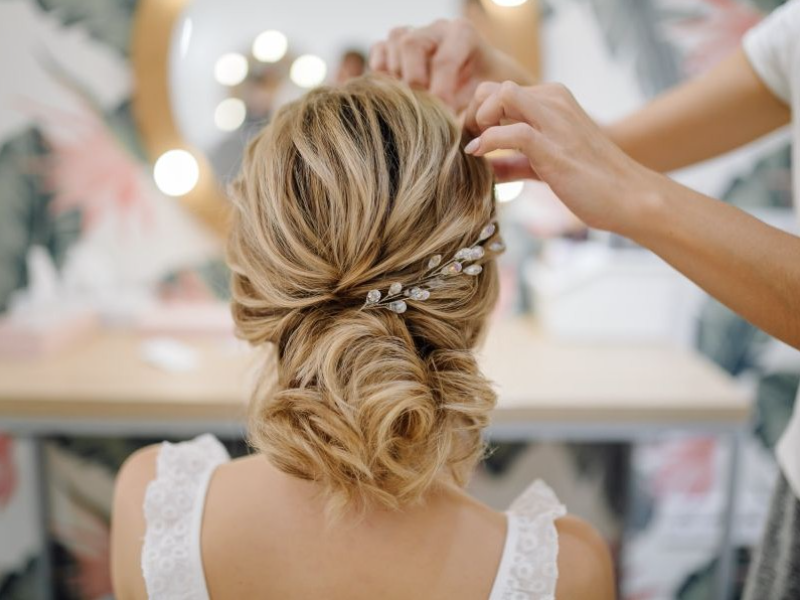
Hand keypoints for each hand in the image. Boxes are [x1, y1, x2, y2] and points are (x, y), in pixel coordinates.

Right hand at [369, 19, 532, 111]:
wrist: (477, 83)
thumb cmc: (483, 92)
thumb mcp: (486, 99)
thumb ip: (472, 110)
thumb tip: (452, 130)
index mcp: (462, 34)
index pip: (444, 60)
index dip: (440, 93)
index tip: (443, 118)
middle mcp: (435, 29)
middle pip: (411, 44)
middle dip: (414, 81)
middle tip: (422, 109)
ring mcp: (413, 34)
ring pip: (393, 45)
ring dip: (396, 78)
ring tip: (411, 103)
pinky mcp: (394, 46)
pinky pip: (379, 50)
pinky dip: (381, 72)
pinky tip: (395, 93)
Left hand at [464, 81, 661, 234]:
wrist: (629, 197)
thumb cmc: (591, 183)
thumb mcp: (545, 166)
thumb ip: (515, 163)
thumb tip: (485, 169)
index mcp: (553, 100)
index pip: (499, 91)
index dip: (477, 113)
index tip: (471, 140)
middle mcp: (553, 102)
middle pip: (493, 88)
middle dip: (472, 113)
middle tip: (469, 143)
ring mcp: (555, 121)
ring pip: (500, 96)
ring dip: (478, 120)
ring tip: (475, 148)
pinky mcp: (554, 147)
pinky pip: (510, 132)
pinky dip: (488, 143)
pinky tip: (480, 158)